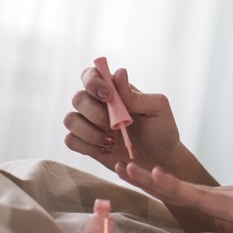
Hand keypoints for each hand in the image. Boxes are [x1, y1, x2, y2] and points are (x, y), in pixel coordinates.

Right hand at [63, 65, 181, 171]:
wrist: (162, 160)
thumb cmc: (162, 130)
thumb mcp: (157, 109)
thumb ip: (135, 95)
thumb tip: (118, 73)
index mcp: (116, 91)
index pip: (92, 75)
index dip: (93, 81)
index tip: (108, 96)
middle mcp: (99, 105)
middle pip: (78, 98)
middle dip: (94, 113)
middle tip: (113, 125)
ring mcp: (91, 124)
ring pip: (70, 120)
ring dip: (89, 132)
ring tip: (111, 141)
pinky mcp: (86, 144)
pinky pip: (70, 140)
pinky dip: (85, 146)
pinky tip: (106, 150)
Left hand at [115, 162, 232, 232]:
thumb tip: (220, 229)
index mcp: (219, 201)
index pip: (181, 193)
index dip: (157, 185)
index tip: (138, 176)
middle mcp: (215, 195)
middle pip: (172, 185)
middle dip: (144, 176)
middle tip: (120, 163)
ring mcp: (219, 197)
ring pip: (175, 186)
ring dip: (148, 176)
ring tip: (125, 165)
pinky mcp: (227, 203)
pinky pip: (194, 194)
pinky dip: (172, 184)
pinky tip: (155, 175)